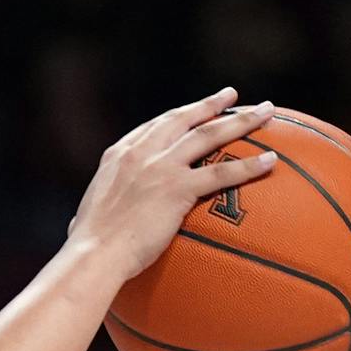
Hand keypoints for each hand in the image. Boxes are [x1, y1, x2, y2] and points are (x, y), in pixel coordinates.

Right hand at [69, 88, 280, 280]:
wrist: (94, 254)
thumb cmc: (87, 246)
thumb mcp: (86, 216)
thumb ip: (97, 212)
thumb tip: (80, 229)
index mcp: (119, 156)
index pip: (155, 126)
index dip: (179, 115)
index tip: (196, 109)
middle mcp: (141, 153)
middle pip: (185, 119)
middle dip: (212, 105)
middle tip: (234, 95)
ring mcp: (161, 168)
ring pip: (210, 135)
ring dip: (242, 121)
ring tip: (266, 112)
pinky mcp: (178, 188)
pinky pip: (222, 172)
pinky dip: (249, 165)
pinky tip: (270, 161)